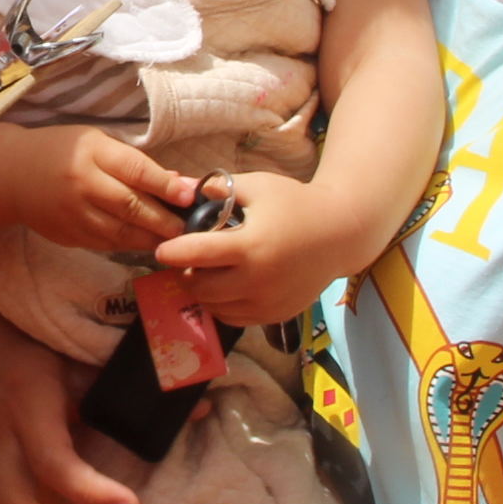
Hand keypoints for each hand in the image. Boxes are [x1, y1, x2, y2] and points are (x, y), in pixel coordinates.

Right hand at [8, 127, 195, 253]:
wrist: (12, 175)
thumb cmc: (62, 151)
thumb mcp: (97, 143)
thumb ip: (135, 163)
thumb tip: (179, 184)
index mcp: (92, 152)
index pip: (136, 170)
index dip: (166, 185)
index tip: (190, 196)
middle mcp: (82, 184)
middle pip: (131, 206)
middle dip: (164, 220)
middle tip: (191, 229)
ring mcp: (74, 214)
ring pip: (121, 232)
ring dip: (152, 239)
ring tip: (177, 242)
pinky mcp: (69, 236)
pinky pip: (107, 244)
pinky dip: (131, 245)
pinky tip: (148, 244)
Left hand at [148, 170, 383, 325]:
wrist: (341, 234)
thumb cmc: (297, 204)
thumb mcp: (259, 186)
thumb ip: (219, 188)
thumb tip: (180, 185)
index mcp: (250, 246)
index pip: (197, 255)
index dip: (172, 252)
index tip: (161, 249)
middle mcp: (257, 280)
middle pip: (201, 288)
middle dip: (187, 274)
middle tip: (186, 261)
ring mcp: (267, 302)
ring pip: (215, 308)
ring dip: (203, 293)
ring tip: (205, 273)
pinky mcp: (275, 315)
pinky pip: (235, 318)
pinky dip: (223, 305)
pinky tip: (226, 287)